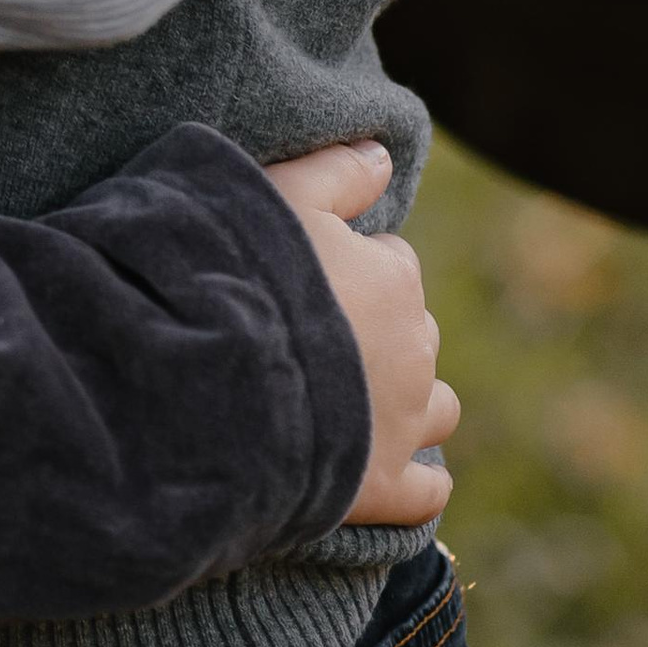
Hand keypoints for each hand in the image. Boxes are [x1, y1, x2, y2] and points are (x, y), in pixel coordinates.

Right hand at [265, 144, 457, 524]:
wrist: (212, 376)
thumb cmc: (237, 270)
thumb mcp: (279, 189)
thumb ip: (337, 169)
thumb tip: (383, 154)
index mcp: (392, 276)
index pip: (392, 260)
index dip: (348, 264)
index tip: (305, 273)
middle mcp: (412, 348)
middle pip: (415, 331)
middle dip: (381, 330)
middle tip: (315, 333)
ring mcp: (401, 423)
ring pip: (436, 407)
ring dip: (407, 400)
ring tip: (354, 398)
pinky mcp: (382, 488)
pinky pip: (425, 492)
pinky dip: (416, 482)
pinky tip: (395, 474)